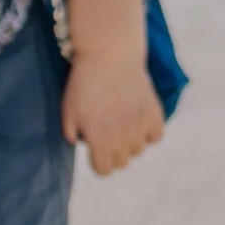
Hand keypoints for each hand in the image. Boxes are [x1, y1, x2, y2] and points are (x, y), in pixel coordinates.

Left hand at [61, 40, 164, 176]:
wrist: (109, 53)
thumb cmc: (84, 82)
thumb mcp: (68, 110)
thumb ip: (72, 134)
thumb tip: (83, 143)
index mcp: (99, 140)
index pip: (104, 171)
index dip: (98, 163)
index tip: (96, 150)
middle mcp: (121, 138)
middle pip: (122, 162)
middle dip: (113, 152)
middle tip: (108, 132)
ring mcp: (140, 127)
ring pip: (138, 150)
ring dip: (130, 142)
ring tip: (123, 122)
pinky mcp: (155, 114)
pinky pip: (156, 137)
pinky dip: (149, 132)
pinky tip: (139, 119)